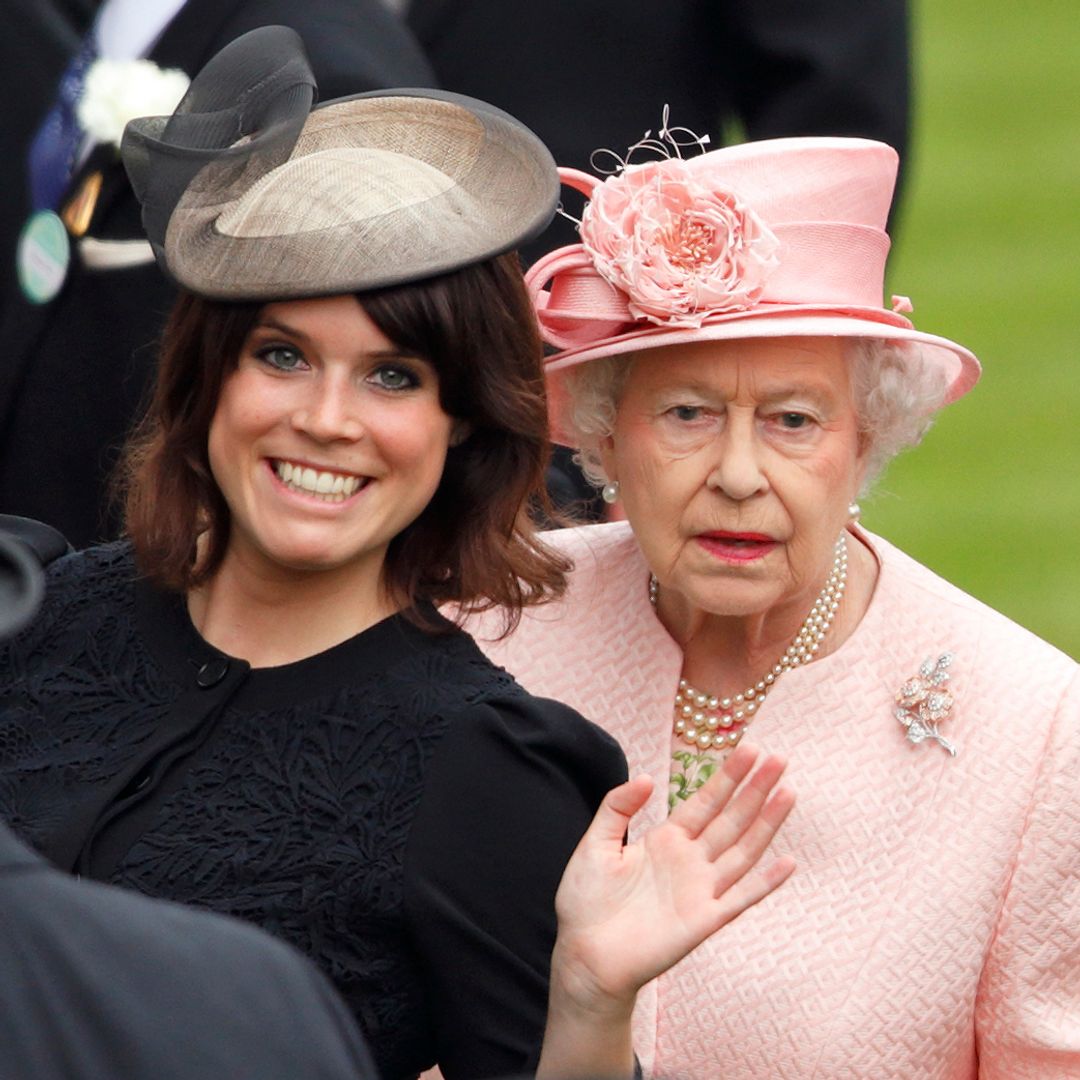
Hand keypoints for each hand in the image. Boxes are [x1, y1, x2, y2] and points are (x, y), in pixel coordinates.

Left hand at [551, 743, 795, 1013]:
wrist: (585, 955)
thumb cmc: (586, 902)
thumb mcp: (595, 844)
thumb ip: (617, 808)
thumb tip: (647, 777)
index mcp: (666, 840)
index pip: (705, 801)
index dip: (727, 776)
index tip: (750, 749)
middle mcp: (690, 861)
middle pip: (730, 818)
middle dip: (754, 789)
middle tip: (779, 759)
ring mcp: (701, 889)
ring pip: (743, 849)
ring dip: (767, 823)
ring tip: (788, 793)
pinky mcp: (705, 920)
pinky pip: (742, 898)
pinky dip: (766, 882)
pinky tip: (788, 862)